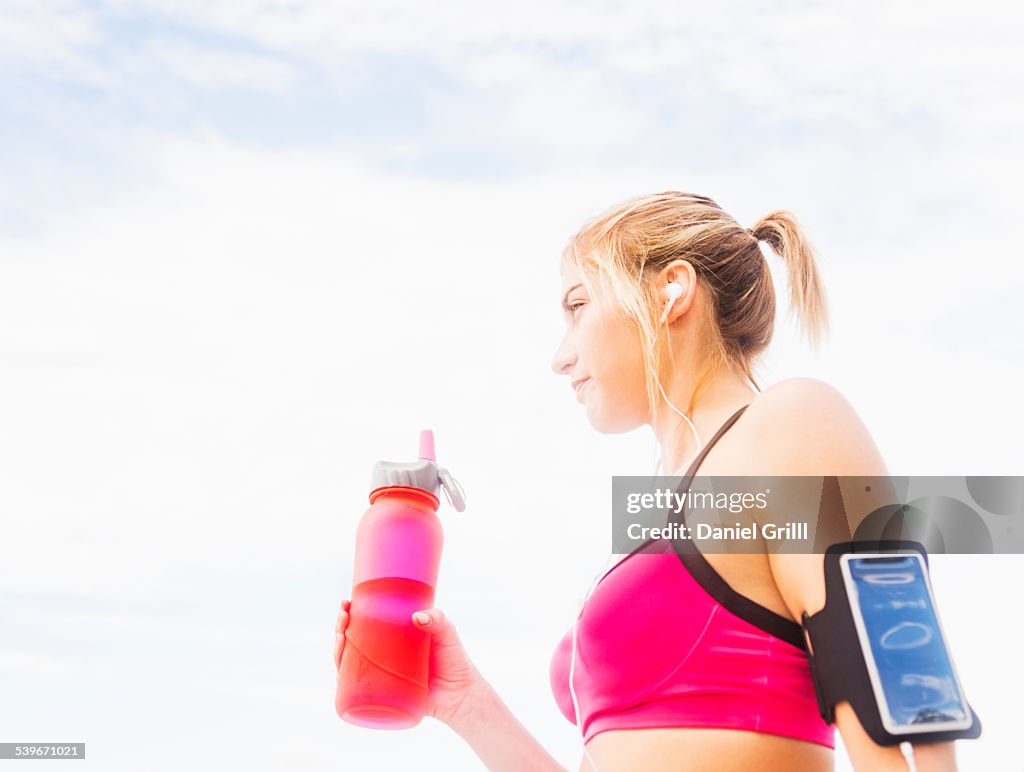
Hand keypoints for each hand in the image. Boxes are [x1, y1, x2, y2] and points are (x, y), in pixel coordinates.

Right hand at [332, 599, 482, 727]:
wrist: (462, 695)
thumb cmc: (455, 661)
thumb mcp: (447, 633)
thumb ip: (438, 621)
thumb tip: (417, 617)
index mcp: (393, 640)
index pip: (366, 625)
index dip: (351, 615)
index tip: (346, 603)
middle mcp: (384, 658)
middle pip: (353, 643)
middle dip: (341, 628)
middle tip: (343, 616)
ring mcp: (382, 677)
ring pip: (350, 664)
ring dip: (338, 651)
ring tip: (339, 637)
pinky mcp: (384, 696)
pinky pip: (358, 691)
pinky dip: (345, 682)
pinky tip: (339, 672)